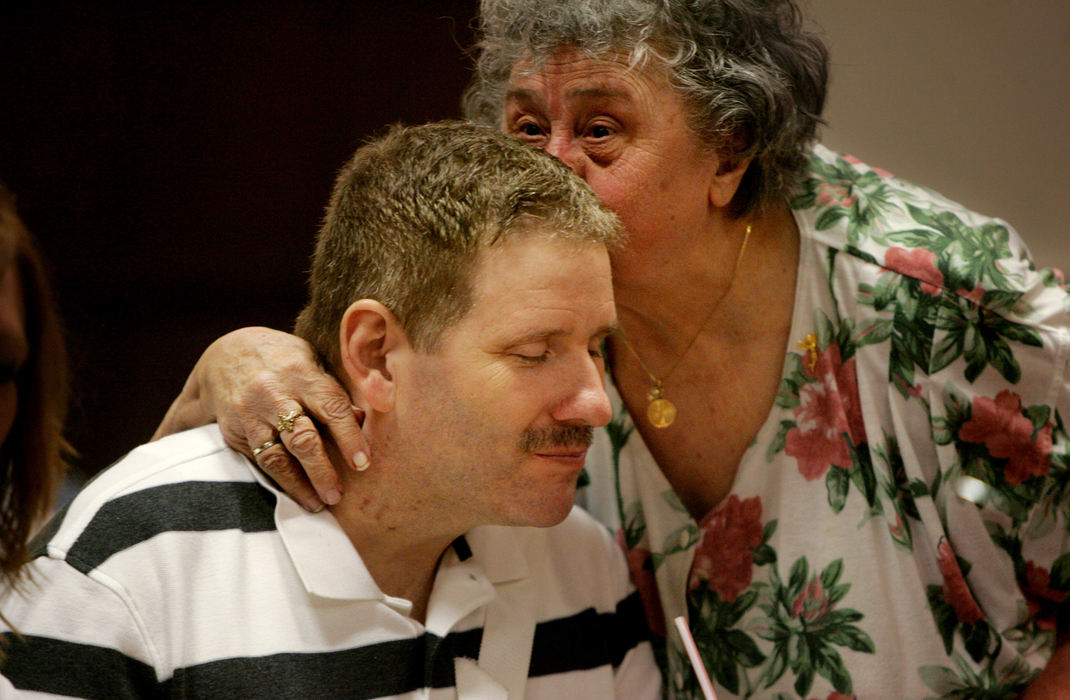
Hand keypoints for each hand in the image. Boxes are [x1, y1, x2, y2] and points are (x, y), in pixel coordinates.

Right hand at [154, 327, 368, 510]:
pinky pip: (257, 461)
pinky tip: (294, 494)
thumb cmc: (284, 359)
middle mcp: (273, 393)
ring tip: (317, 504)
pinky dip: (278, 480)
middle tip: (337, 495)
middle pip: (301, 438)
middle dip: (321, 470)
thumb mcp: (312, 360)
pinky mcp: (234, 431)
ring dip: (298, 484)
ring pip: (275, 456)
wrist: (225, 355)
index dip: (348, 437)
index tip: (363, 463)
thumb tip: (361, 420)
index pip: (330, 407)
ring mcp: (250, 414)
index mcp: (301, 372)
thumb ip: (333, 390)